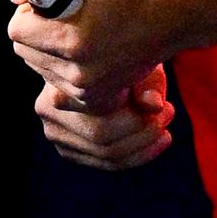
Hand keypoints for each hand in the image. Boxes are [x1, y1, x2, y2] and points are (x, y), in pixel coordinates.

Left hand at [6, 0, 181, 107]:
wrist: (170, 18)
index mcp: (72, 41)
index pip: (17, 32)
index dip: (27, 12)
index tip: (46, 3)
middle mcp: (77, 72)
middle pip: (24, 52)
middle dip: (35, 31)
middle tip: (61, 15)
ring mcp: (86, 89)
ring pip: (40, 67)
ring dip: (48, 49)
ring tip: (79, 30)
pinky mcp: (95, 98)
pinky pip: (58, 81)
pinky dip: (63, 65)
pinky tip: (86, 49)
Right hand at [33, 63, 174, 171]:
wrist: (96, 56)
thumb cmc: (121, 54)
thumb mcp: (140, 60)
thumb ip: (148, 81)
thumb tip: (154, 105)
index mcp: (59, 81)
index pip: (103, 114)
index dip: (140, 118)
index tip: (166, 108)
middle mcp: (47, 110)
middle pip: (101, 138)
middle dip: (143, 134)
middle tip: (169, 115)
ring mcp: (53, 132)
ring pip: (105, 155)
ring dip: (143, 147)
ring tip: (164, 128)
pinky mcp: (66, 148)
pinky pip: (104, 163)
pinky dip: (134, 157)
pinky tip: (154, 143)